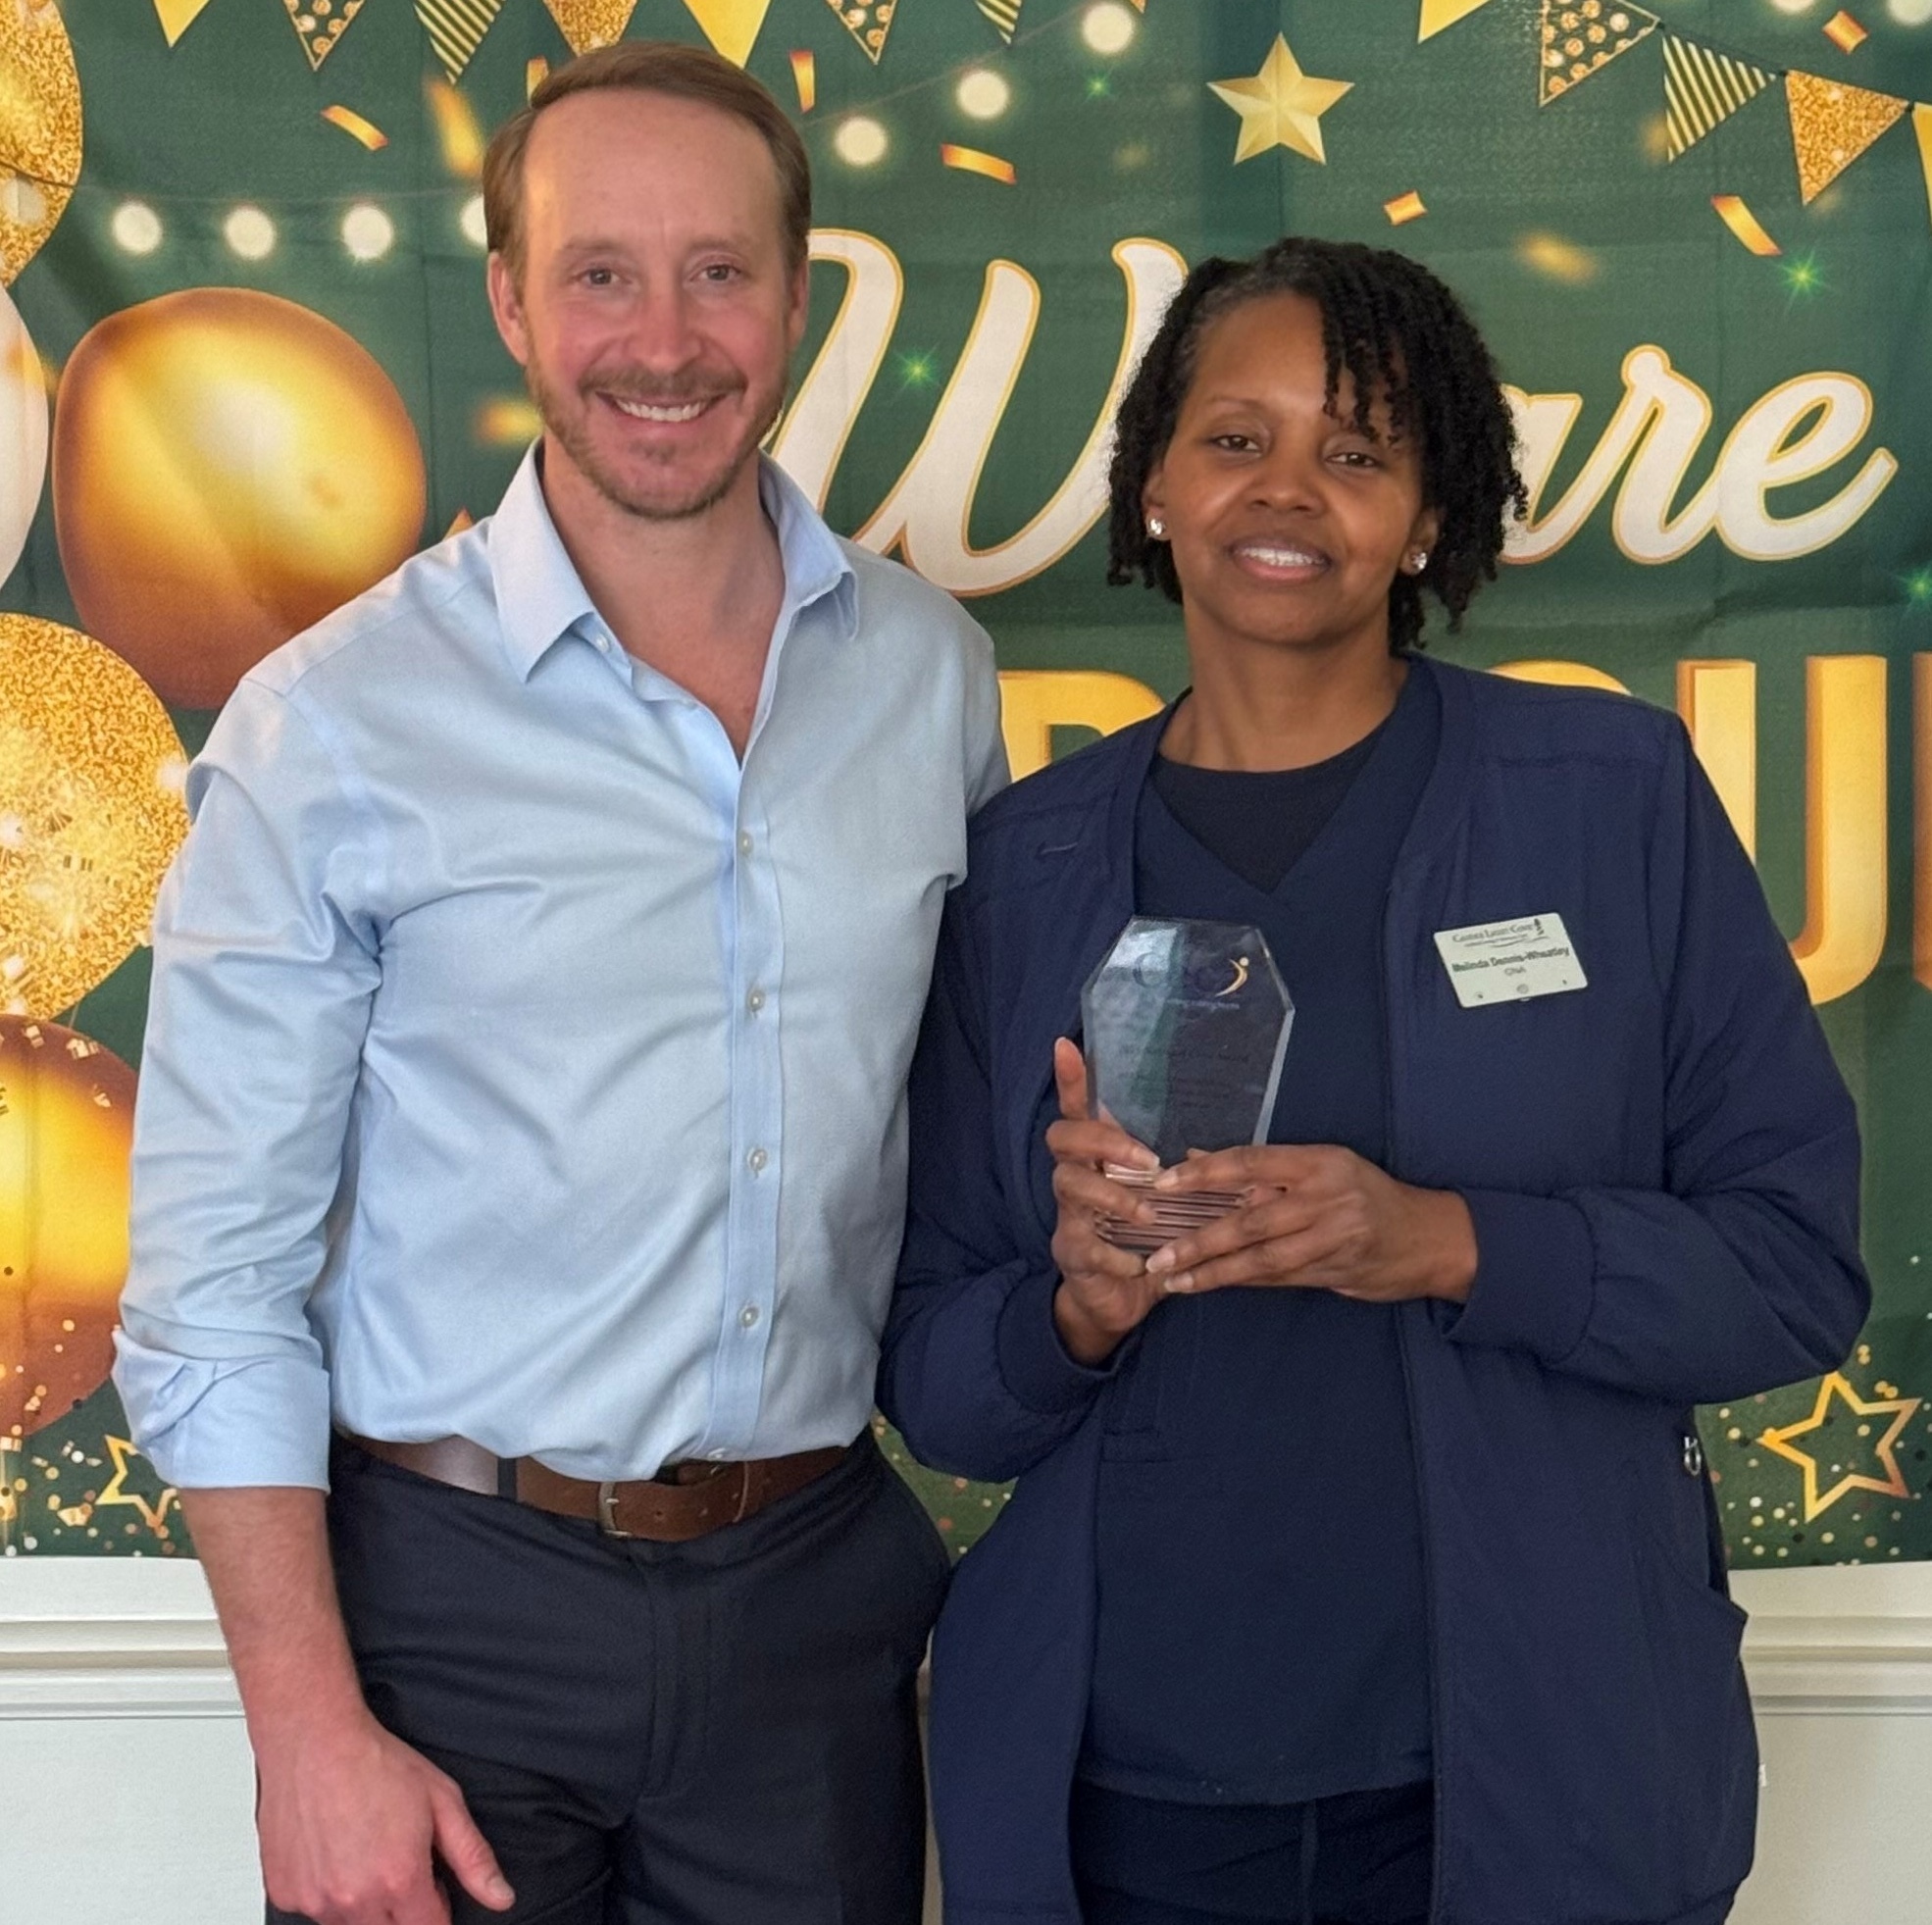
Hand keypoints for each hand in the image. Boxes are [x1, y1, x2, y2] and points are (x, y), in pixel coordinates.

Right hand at [257, 1708, 513, 1924]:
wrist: (314, 1741)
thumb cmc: (376, 1763)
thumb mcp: (442, 1801)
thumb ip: (473, 1857)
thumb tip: (501, 1898)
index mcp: (399, 1880)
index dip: (437, 1906)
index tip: (433, 1885)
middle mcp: (354, 1899)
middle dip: (401, 1907)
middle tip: (398, 1861)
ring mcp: (314, 1900)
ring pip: (349, 1923)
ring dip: (362, 1900)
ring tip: (364, 1849)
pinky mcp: (283, 1893)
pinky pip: (313, 1908)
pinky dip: (325, 1889)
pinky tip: (332, 1851)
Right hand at [1044, 1037, 1166, 1364]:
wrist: (1116, 1301)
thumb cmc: (1145, 1241)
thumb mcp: (1170, 1205)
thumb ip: (1191, 1181)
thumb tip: (1236, 1161)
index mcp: (1099, 1159)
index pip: (1079, 1110)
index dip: (1071, 1079)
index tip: (1069, 1045)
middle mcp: (1075, 1178)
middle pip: (1062, 1137)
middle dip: (1101, 1140)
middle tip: (1146, 1160)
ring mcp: (1068, 1216)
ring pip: (1069, 1185)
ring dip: (1112, 1197)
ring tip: (1148, 1215)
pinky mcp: (1072, 1253)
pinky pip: (1085, 1244)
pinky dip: (1118, 1255)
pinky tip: (1141, 1265)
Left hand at [1141, 1143, 1476, 1304]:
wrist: (1429, 1237)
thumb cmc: (1367, 1194)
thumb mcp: (1322, 1166)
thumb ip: (1262, 1168)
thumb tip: (1196, 1158)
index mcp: (1318, 1162)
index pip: (1250, 1162)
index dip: (1204, 1173)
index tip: (1165, 1184)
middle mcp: (1325, 1198)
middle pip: (1251, 1220)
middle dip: (1200, 1240)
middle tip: (1160, 1255)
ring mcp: (1332, 1237)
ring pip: (1262, 1258)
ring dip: (1214, 1272)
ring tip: (1175, 1279)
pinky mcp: (1336, 1270)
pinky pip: (1280, 1277)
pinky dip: (1243, 1280)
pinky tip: (1212, 1285)